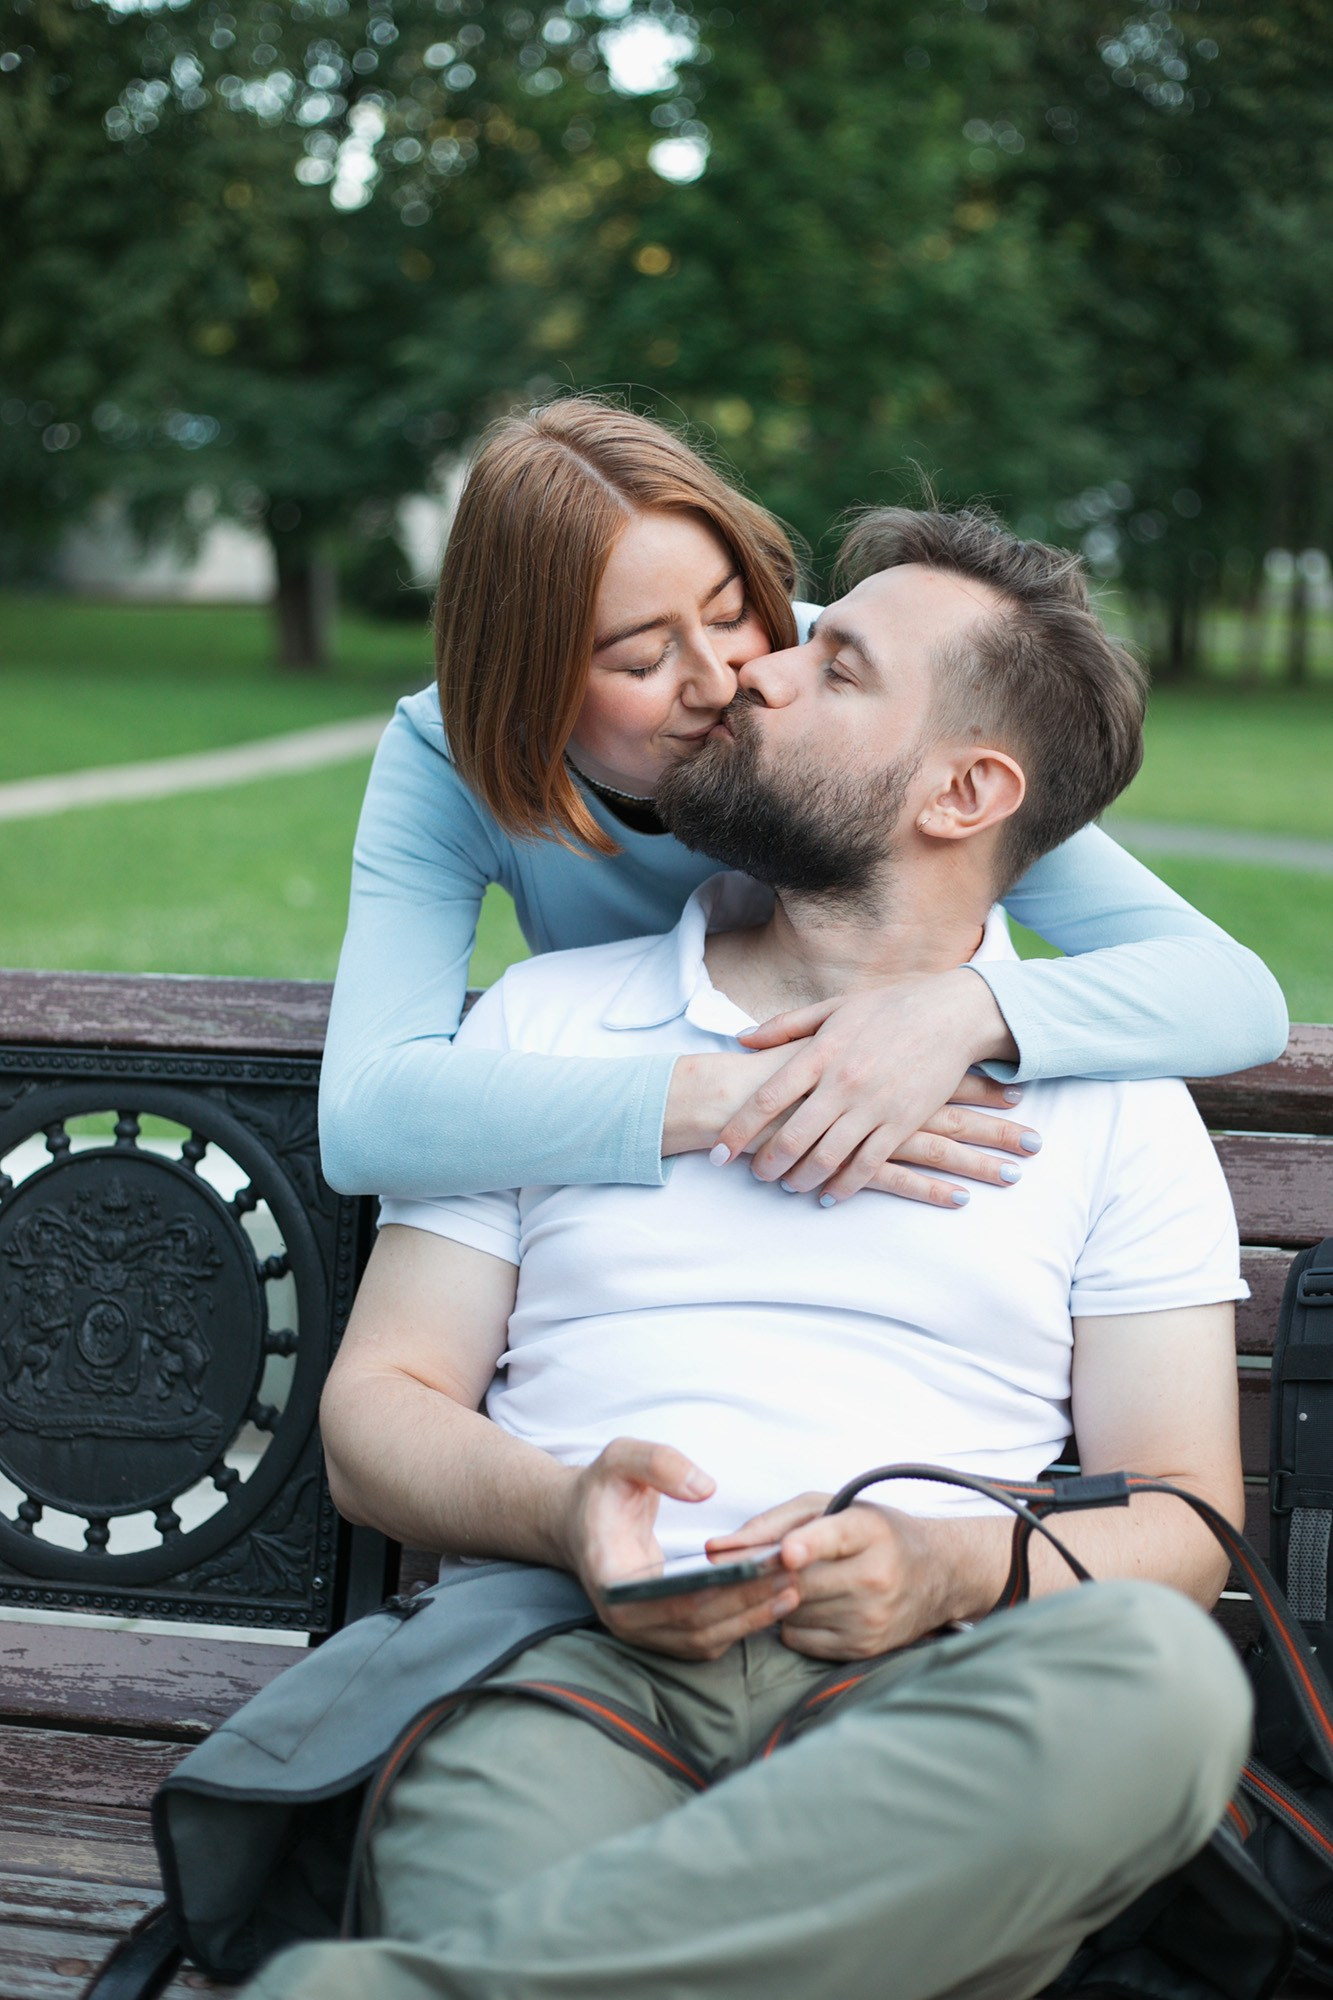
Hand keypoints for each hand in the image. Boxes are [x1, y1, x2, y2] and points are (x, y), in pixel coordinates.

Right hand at [563, 1438, 798, 1661]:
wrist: (582, 1521)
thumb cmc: (603, 1490)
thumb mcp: (621, 1457)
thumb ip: (658, 1463)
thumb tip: (704, 1488)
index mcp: (611, 1577)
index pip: (666, 1600)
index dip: (713, 1590)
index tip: (756, 1569)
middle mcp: (624, 1616)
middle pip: (693, 1625)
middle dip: (745, 1602)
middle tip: (790, 1576)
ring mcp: (643, 1630)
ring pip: (704, 1639)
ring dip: (750, 1617)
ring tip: (792, 1587)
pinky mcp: (663, 1633)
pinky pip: (707, 1639)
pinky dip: (741, 1623)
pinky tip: (773, 1598)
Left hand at [713, 1495, 949, 1660]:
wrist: (938, 1575)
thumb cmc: (876, 1533)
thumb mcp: (833, 1507)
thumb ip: (775, 1521)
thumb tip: (719, 1549)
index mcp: (869, 1531)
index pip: (834, 1537)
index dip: (808, 1544)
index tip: (788, 1552)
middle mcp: (875, 1576)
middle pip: (799, 1582)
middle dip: (763, 1576)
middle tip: (738, 1568)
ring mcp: (871, 1618)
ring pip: (792, 1612)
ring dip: (780, 1599)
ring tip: (798, 1581)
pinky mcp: (864, 1648)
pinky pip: (799, 1639)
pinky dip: (792, 1624)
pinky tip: (811, 1606)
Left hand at [717, 970, 1034, 1204]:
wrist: (951, 1014)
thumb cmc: (889, 1008)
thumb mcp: (833, 1008)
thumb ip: (785, 1027)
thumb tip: (741, 1038)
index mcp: (821, 1052)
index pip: (766, 1099)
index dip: (737, 1130)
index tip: (720, 1152)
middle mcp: (843, 1082)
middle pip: (792, 1137)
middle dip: (766, 1164)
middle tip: (756, 1176)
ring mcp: (874, 1106)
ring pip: (827, 1158)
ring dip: (801, 1179)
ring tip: (789, 1186)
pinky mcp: (902, 1123)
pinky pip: (868, 1165)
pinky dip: (844, 1186)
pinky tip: (829, 1194)